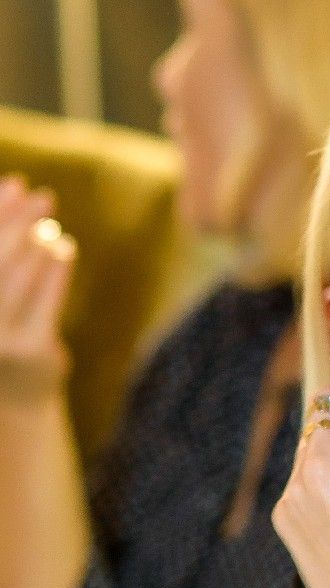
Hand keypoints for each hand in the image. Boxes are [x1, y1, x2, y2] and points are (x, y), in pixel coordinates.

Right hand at [0, 174, 76, 406]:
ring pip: (20, 275)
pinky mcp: (31, 348)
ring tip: (49, 217)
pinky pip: (48, 298)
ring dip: (37, 240)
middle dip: (17, 219)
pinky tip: (64, 247)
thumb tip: (14, 192)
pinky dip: (56, 269)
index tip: (13, 183)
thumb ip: (2, 259)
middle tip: (40, 193)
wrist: (13, 404)